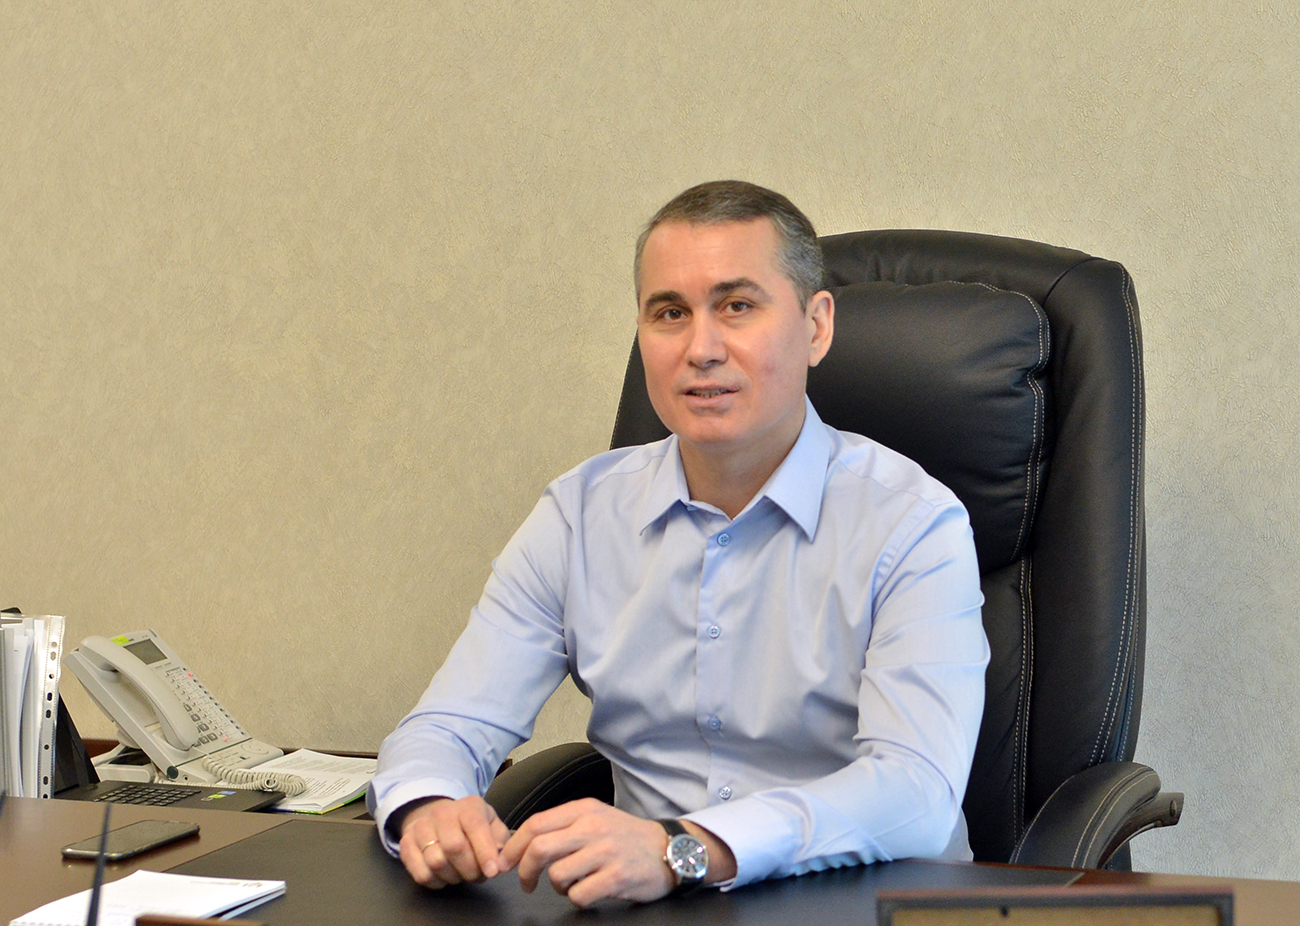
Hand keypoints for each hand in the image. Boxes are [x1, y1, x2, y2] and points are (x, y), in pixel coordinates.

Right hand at [398, 795, 510, 888]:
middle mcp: (441, 813)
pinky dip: (437, 882)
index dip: (485, 852)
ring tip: (462, 874)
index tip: (493, 872)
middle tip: (477, 876)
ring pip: (436, 862)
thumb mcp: (491, 824)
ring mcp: (420, 827)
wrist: (438, 817)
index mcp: (467, 806)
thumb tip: (498, 859)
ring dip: (454, 877)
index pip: (475, 827)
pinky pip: (421, 874)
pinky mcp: (406, 844)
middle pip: (454, 847)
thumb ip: (500, 839)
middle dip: (470, 869)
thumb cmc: (471, 825)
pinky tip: (445, 875)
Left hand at [499, 799, 674, 906]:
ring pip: (557, 874)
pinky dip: (577, 898)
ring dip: (557, 887)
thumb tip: (525, 844)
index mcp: (583, 810)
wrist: (668, 848)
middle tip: (526, 883)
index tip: (506, 862)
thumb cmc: (625, 836)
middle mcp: (593, 827)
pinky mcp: (616, 877)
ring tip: (570, 884)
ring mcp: (605, 852)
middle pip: (539, 848)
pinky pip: (578, 895)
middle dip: (524, 870)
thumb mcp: (596, 817)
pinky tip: (589, 891)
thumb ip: (563, 826)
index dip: (514, 846)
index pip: (535, 824)